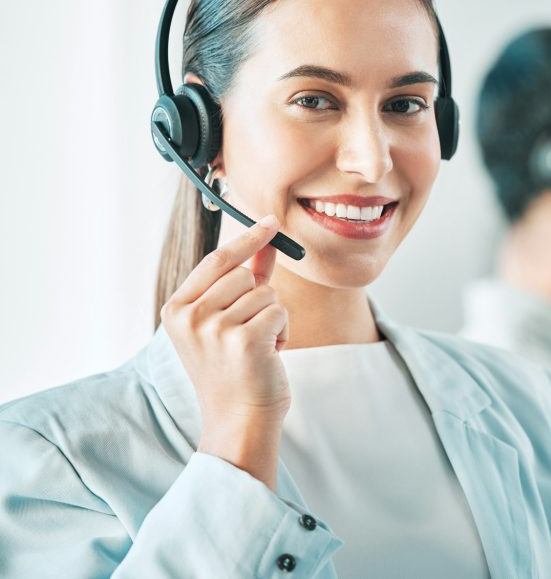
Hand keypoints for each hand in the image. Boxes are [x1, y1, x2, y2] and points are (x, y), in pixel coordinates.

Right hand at [160, 215, 289, 488]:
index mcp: (177, 310)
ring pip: (266, 293)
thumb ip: (247, 279)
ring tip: (257, 348)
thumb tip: (267, 243)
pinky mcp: (243, 340)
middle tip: (249, 333)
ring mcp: (214, 329)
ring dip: (272, 318)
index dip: (247, 239)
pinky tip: (268, 355)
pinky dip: (282, 331)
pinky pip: (280, 311)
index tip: (271, 222)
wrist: (240, 420)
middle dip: (259, 299)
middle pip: (244, 275)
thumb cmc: (236, 371)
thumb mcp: (228, 321)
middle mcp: (190, 317)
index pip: (217, 260)